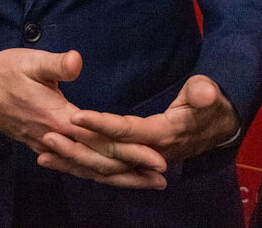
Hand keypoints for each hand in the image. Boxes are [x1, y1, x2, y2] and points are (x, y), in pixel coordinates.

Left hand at [39, 75, 237, 187]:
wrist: (217, 127)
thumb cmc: (209, 106)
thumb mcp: (208, 95)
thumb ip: (203, 93)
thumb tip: (205, 92)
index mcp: (163, 134)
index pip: (127, 131)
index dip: (102, 124)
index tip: (76, 116)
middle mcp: (149, 154)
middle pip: (108, 156)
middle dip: (78, 149)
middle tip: (47, 138)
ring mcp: (141, 161)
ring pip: (103, 169)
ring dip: (74, 163)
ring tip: (43, 156)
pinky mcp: (134, 161)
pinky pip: (105, 170)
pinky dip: (82, 168)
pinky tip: (58, 162)